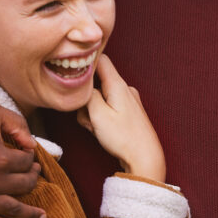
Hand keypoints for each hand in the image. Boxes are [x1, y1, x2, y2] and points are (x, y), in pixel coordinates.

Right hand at [0, 102, 45, 217]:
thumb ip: (16, 123)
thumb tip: (32, 144)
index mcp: (2, 158)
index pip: (27, 162)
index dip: (30, 157)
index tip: (27, 153)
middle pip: (26, 185)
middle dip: (33, 178)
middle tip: (35, 174)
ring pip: (14, 209)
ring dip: (31, 214)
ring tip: (42, 217)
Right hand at [76, 54, 165, 181]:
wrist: (145, 158)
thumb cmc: (123, 138)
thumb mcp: (98, 115)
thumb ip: (87, 96)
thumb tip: (83, 86)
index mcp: (118, 85)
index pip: (100, 59)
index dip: (85, 63)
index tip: (72, 72)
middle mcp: (125, 89)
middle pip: (97, 82)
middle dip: (86, 98)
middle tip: (88, 117)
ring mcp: (128, 100)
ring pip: (101, 97)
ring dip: (93, 111)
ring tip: (97, 128)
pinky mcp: (128, 112)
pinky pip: (108, 108)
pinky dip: (102, 118)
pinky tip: (104, 131)